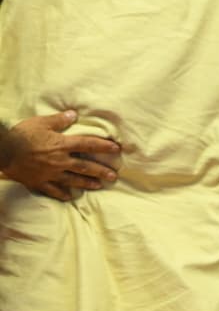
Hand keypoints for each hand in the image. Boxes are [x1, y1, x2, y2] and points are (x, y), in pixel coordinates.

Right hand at [0, 111, 121, 200]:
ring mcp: (50, 173)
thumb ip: (59, 120)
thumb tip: (74, 114)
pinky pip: (53, 190)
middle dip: (101, 171)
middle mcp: (59, 161)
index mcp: (62, 145)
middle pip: (85, 167)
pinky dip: (62, 194)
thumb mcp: (41, 122)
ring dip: (87, 183)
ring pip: (73, 180)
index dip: (103, 146)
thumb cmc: (22, 134)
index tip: (116, 149)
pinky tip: (70, 197)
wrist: (3, 151)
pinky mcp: (38, 182)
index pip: (88, 145)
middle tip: (114, 176)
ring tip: (98, 186)